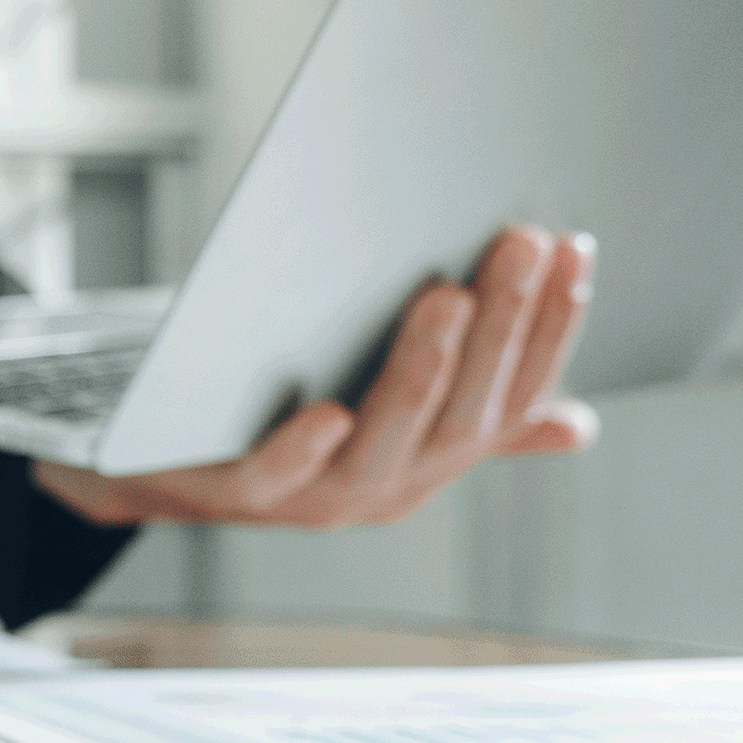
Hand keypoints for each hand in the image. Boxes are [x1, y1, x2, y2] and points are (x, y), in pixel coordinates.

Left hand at [33, 225, 596, 528]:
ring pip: (384, 443)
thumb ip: (468, 408)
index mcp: (432, 458)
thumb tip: (575, 424)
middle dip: (501, 329)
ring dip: (419, 371)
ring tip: (446, 298)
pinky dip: (305, 447)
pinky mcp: (242, 494)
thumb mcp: (385, 411)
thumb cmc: (284, 422)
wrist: (167, 465)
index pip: (513, 396)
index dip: (551, 329)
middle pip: (460, 414)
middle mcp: (388, 485)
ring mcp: (317, 497)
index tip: (574, 250)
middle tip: (520, 245)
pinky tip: (329, 410)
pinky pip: (279, 477)